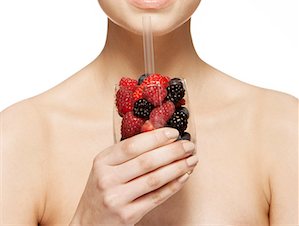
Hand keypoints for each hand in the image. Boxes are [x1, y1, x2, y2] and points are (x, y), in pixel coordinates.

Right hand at [69, 127, 197, 224]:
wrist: (87, 224)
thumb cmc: (101, 190)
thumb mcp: (106, 167)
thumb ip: (127, 152)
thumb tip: (158, 134)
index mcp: (102, 161)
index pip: (132, 145)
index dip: (156, 137)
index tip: (174, 133)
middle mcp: (107, 179)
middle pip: (146, 161)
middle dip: (172, 151)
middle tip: (189, 145)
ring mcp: (117, 198)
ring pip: (154, 179)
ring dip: (177, 168)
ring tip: (191, 160)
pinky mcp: (128, 216)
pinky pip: (156, 197)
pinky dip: (173, 186)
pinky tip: (183, 177)